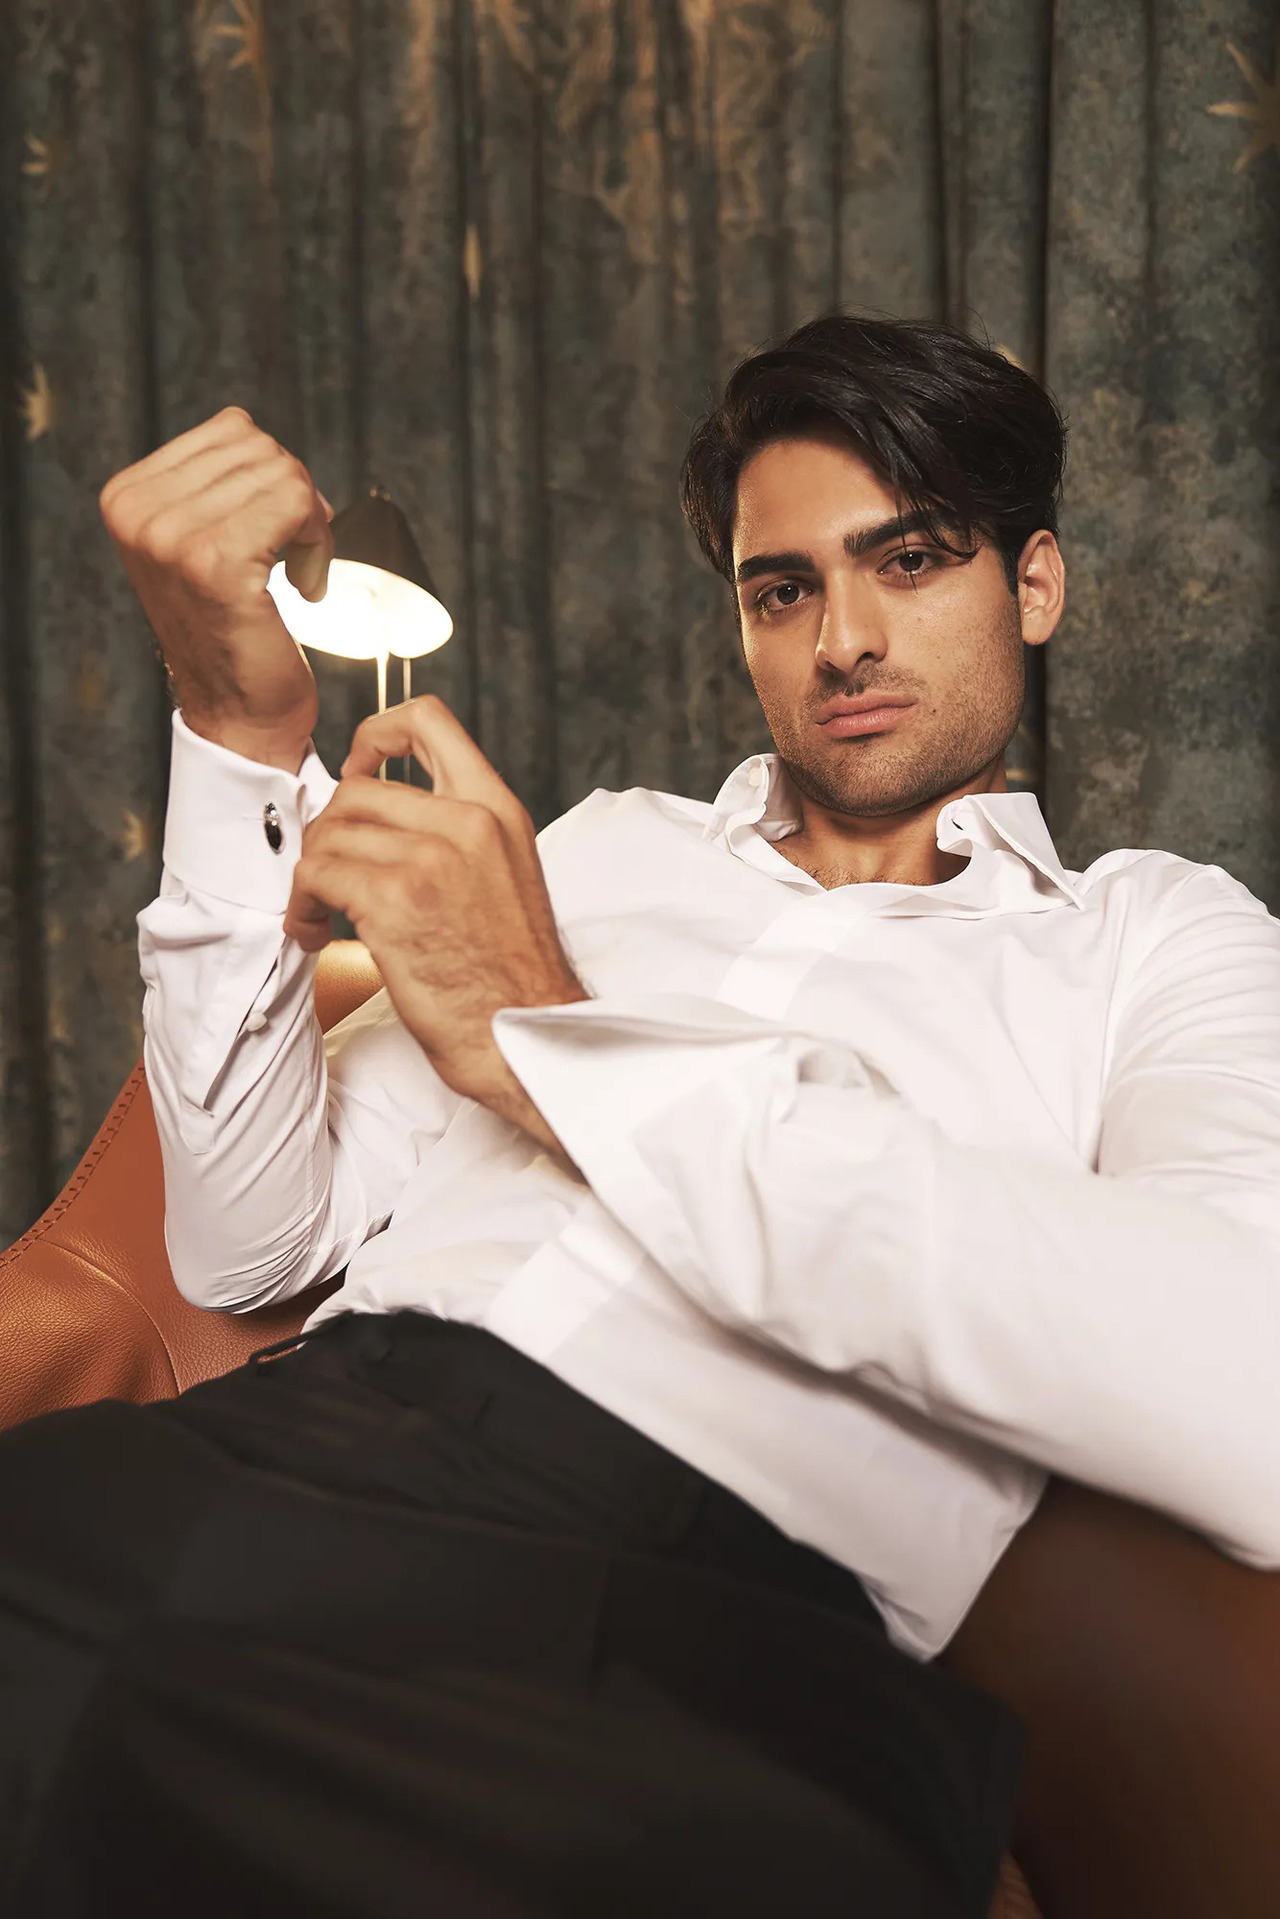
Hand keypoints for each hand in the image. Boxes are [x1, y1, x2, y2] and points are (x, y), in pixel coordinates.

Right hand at [99, 407, 331, 770]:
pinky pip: (296, 505)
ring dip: (310, 524)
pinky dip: (318, 543)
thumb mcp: (201, 540)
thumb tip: (248, 428)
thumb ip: (212, 481)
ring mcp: (172, 537)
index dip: (273, 479)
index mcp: (128, 496)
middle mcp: (139, 511)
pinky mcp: (215, 563)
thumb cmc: (233, 629)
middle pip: (262, 448)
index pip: (234, 430)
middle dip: (296, 499)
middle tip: (294, 556)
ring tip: (296, 572)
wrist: (238, 713)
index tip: (273, 535)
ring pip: (284, 474)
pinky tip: (305, 585)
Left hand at [285, 696, 585, 1159]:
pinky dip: (303, 904)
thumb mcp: (506, 876)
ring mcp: (430, 859)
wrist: (525, 1038)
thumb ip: (461, 835)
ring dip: (311, 876)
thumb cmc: (511, 976)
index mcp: (497, 809)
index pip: (429, 720)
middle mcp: (467, 823)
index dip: (376, 733)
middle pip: (357, 790)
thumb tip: (391, 819)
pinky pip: (317, 875)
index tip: (357, 770)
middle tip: (329, 879)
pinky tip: (319, 932)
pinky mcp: (394, 901)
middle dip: (329, 835)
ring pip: (330, 833)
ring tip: (322, 914)